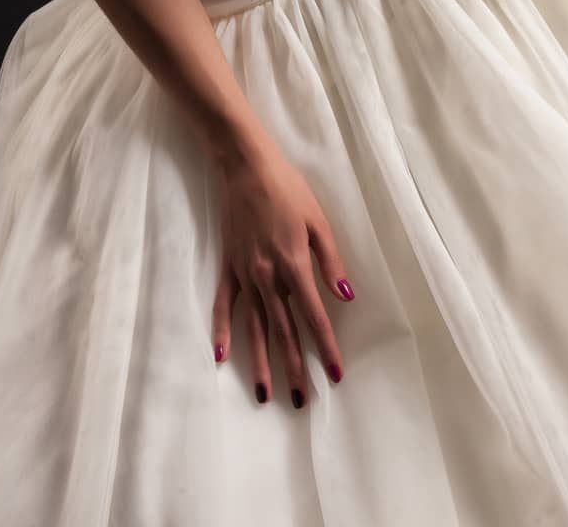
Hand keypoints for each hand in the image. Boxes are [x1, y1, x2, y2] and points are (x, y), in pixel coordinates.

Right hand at [212, 139, 354, 407]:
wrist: (245, 167)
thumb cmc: (288, 190)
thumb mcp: (319, 221)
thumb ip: (331, 262)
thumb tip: (346, 298)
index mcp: (294, 265)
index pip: (314, 316)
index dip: (326, 347)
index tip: (336, 374)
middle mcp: (268, 277)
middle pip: (283, 331)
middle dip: (294, 367)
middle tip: (300, 400)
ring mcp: (244, 274)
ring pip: (254, 326)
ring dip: (261, 361)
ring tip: (265, 393)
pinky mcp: (228, 267)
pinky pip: (223, 305)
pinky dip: (222, 331)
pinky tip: (221, 357)